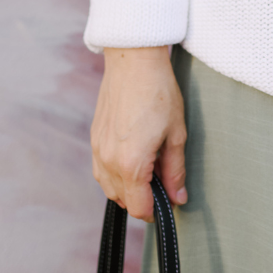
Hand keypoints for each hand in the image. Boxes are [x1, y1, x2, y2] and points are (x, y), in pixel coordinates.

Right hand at [91, 46, 187, 220]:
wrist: (133, 61)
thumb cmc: (158, 92)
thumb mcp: (176, 133)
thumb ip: (175, 170)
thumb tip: (178, 198)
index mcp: (131, 164)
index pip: (140, 208)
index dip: (156, 211)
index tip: (168, 202)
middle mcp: (109, 162)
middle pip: (123, 201)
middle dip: (143, 199)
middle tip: (163, 179)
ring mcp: (97, 151)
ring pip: (110, 188)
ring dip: (128, 188)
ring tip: (149, 166)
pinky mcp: (94, 140)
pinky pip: (101, 171)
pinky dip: (116, 174)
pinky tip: (132, 157)